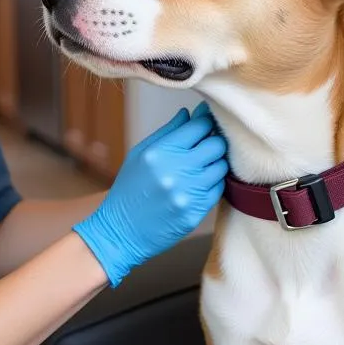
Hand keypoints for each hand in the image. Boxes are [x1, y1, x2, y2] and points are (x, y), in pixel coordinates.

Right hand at [73, 102, 228, 286]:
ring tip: (203, 165)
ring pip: (221, 167)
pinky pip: (218, 189)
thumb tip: (190, 113)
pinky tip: (199, 184)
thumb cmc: (129, 189)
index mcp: (159, 153)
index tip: (206, 121)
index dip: (206, 120)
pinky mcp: (195, 213)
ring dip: (215, 163)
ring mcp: (187, 194)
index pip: (198, 126)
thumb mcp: (140, 154)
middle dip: (215, 141)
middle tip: (207, 143)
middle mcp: (175, 172)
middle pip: (216, 145)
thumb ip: (167, 132)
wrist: (121, 231)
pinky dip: (212, 183)